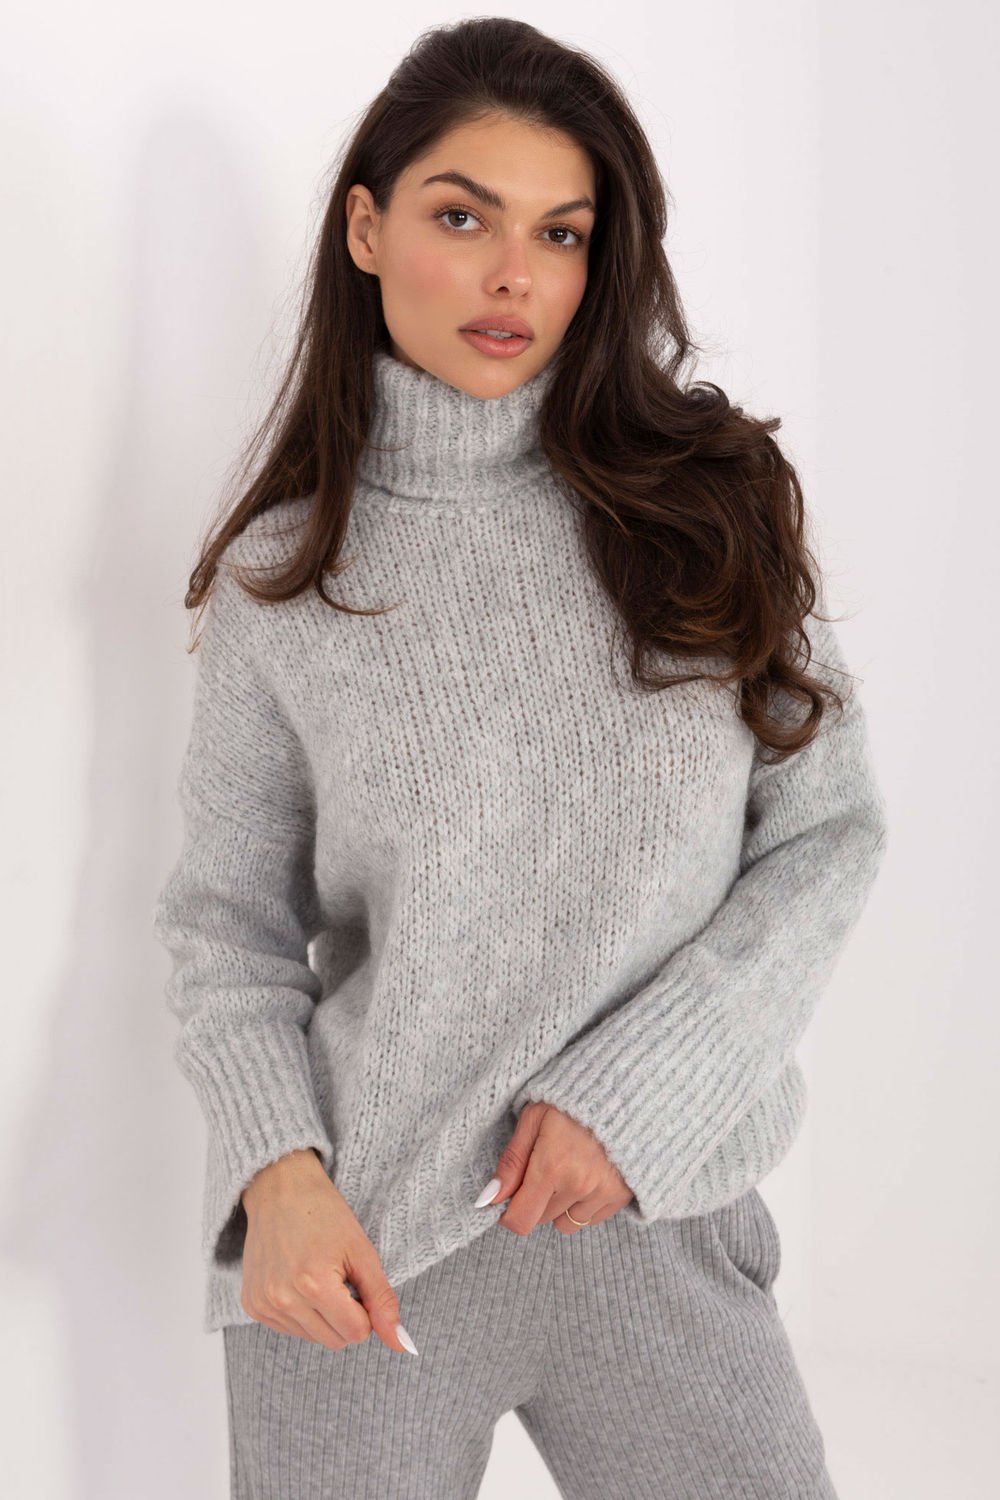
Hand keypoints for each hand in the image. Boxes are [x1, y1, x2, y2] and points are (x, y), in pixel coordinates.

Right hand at [239, 1148, 416, 1354]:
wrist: (279, 1189)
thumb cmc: (325, 1215)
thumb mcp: (362, 1252)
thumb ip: (382, 1300)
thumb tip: (402, 1345)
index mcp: (314, 1284)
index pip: (357, 1333)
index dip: (365, 1309)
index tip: (356, 1280)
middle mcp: (283, 1300)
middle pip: (335, 1341)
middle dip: (346, 1315)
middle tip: (338, 1276)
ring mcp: (263, 1304)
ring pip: (313, 1338)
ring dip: (323, 1316)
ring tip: (316, 1275)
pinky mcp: (251, 1305)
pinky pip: (290, 1329)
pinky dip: (301, 1312)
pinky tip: (297, 1280)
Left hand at [486, 1101, 634, 1235]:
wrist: (622, 1087)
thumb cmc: (571, 1099)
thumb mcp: (533, 1119)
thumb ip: (511, 1161)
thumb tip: (489, 1199)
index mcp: (552, 1166)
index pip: (520, 1220)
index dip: (508, 1213)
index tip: (510, 1196)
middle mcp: (579, 1185)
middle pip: (541, 1219)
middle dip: (535, 1200)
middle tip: (542, 1167)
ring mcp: (603, 1192)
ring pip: (566, 1224)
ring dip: (560, 1205)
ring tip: (567, 1170)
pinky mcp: (621, 1195)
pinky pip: (590, 1220)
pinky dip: (583, 1205)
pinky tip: (586, 1175)